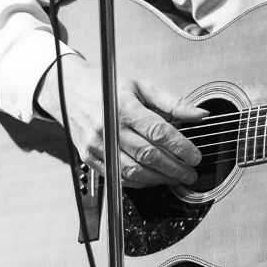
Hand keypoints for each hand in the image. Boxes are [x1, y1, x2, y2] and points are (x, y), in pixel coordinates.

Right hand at [37, 54, 205, 187]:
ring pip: (133, 171)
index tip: (195, 157)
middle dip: (174, 168)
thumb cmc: (106, 85)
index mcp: (124, 107)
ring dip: (158, 179)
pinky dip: (138, 181)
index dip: (181, 148)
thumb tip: (200, 115)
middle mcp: (109, 127)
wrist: (67, 89)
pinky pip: (117, 176)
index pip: (158, 133)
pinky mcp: (88, 156)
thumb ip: (172, 102)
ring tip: (175, 178)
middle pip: (148, 155)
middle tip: (190, 173)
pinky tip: (152, 178)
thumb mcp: (141, 84)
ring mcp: (97, 145)